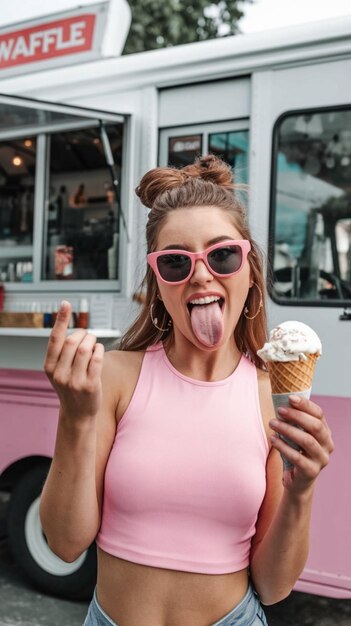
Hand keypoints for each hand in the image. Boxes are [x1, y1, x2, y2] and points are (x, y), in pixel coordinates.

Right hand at [44, 300, 103, 419]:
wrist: (77, 413)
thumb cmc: (70, 385)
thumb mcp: (59, 370)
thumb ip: (63, 352)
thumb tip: (76, 329)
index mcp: (49, 367)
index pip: (55, 338)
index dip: (61, 319)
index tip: (66, 303)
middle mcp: (59, 374)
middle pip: (73, 341)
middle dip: (84, 334)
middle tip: (87, 337)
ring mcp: (74, 381)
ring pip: (86, 348)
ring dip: (93, 341)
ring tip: (93, 345)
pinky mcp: (90, 385)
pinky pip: (97, 358)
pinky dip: (99, 350)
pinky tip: (98, 352)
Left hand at [269, 395, 333, 491]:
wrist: (297, 481)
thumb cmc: (296, 452)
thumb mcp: (297, 435)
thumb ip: (295, 421)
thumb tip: (282, 402)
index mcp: (325, 433)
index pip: (319, 414)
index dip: (306, 405)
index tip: (290, 398)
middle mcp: (328, 445)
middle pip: (315, 426)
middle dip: (296, 416)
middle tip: (279, 411)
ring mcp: (321, 459)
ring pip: (307, 440)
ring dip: (287, 429)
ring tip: (272, 423)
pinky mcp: (311, 471)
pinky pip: (297, 457)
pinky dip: (283, 446)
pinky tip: (273, 439)